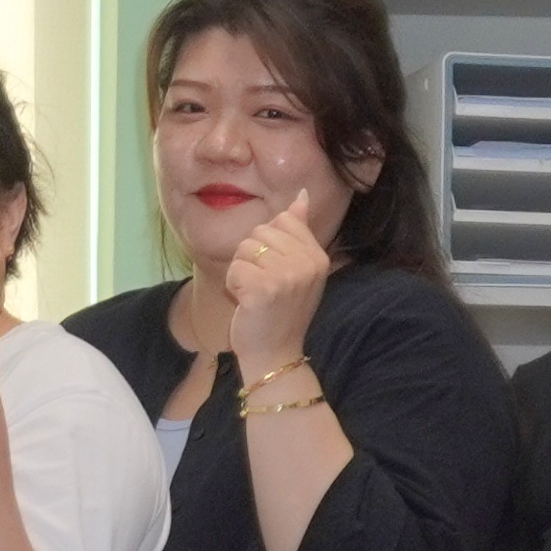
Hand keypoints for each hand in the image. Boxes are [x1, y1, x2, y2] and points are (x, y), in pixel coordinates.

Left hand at [219, 204, 333, 377]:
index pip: (282, 220)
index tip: (275, 271)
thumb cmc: (281, 312)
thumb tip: (302, 195)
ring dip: (241, 272)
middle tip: (263, 287)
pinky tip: (246, 304)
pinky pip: (234, 269)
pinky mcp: (263, 290)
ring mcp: (287, 276)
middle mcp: (307, 263)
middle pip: (259, 233)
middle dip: (251, 258)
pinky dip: (232, 286)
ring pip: (244, 249)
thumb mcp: (299, 270)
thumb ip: (299, 231)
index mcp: (317, 255)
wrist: (276, 355)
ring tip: (255, 295)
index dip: (267, 243)